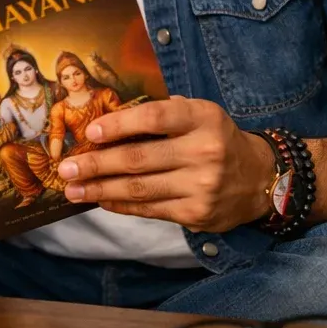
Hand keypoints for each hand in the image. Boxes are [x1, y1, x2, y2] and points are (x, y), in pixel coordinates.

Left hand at [56, 97, 275, 232]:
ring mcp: (201, 186)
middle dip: (96, 163)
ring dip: (100, 189)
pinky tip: (100, 199)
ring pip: (139, 188)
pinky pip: (149, 209)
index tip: (91, 132)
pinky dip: (120, 204)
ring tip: (73, 188)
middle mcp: (204, 152)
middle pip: (139, 158)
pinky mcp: (196, 213)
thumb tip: (107, 123)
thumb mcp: (199, 114)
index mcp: (203, 118)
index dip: (119, 124)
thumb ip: (161, 115)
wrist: (260, 178)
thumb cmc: (216, 138)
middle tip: (66, 167)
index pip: (154, 118)